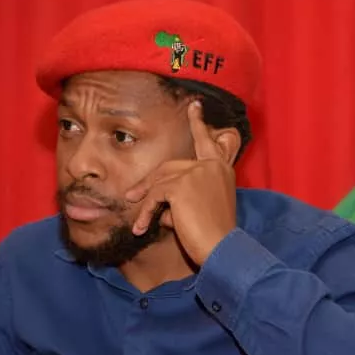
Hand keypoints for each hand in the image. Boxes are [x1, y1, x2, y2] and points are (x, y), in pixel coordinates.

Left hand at [125, 101, 236, 265]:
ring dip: (146, 204)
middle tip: (132, 196)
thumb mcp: (203, 209)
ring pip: (159, 182)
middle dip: (149, 183)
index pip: (207, 142)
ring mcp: (197, 173)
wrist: (222, 249)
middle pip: (169, 167)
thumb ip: (186, 196)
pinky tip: (142, 228)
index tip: (194, 105)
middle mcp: (211, 166)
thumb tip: (159, 202)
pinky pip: (155, 196)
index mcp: (221, 169)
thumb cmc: (214, 235)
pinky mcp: (181, 185)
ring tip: (139, 223)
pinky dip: (146, 213)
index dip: (198, 123)